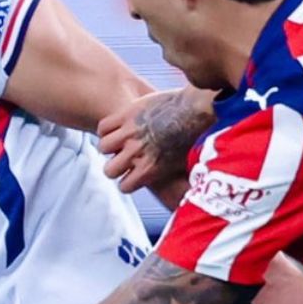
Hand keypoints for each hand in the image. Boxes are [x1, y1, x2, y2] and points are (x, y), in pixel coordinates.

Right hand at [97, 87, 213, 193]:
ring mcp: (129, 132)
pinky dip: (107, 128)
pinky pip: (104, 126)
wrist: (200, 108)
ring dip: (111, 145)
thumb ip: (172, 177)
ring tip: (120, 141)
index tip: (132, 175)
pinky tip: (117, 127)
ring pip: (103, 147)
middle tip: (124, 159)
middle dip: (116, 166)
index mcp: (150, 169)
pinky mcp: (127, 113)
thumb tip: (181, 195)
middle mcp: (135, 153)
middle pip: (109, 170)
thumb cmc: (197, 136)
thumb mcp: (184, 164)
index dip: (128, 181)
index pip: (124, 186)